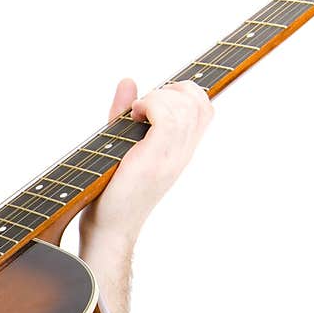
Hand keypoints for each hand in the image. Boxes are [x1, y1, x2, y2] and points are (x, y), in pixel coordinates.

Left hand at [80, 78, 213, 245]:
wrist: (107, 231)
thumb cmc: (109, 196)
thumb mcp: (118, 145)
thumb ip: (123, 115)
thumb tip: (128, 81)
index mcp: (178, 153)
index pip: (205, 110)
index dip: (185, 92)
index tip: (152, 100)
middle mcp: (180, 155)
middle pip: (201, 102)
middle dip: (173, 89)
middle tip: (143, 106)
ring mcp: (170, 158)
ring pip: (186, 106)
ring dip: (158, 97)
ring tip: (135, 113)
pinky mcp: (154, 161)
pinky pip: (168, 118)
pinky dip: (150, 105)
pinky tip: (132, 116)